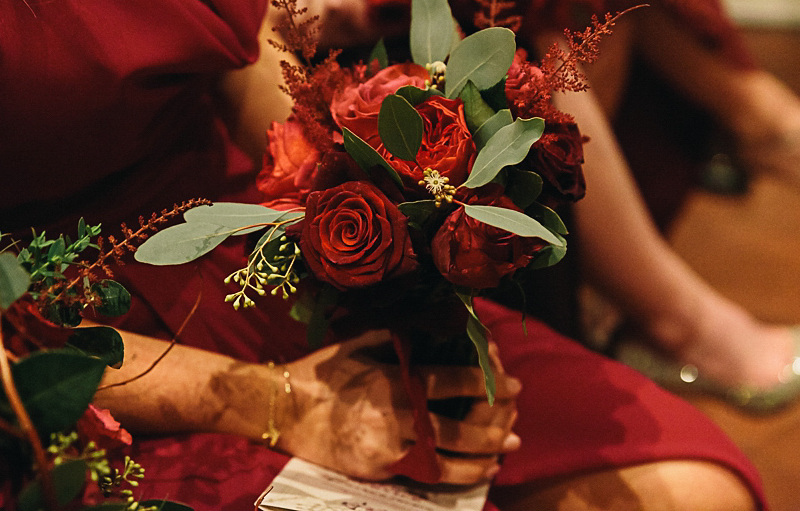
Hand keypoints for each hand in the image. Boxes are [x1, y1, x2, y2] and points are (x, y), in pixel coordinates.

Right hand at [279, 330, 521, 483]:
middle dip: (492, 425)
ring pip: (444, 458)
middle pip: (453, 426)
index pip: (446, 383)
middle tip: (517, 421)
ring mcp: (384, 446)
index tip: (510, 382)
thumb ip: (397, 337)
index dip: (482, 383)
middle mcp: (391, 416)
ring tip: (507, 450)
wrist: (282, 410)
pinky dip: (455, 475)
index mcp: (389, 381)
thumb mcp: (357, 344)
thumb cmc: (320, 372)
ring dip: (481, 457)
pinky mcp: (377, 468)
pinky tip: (476, 472)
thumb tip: (435, 323)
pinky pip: (424, 475)